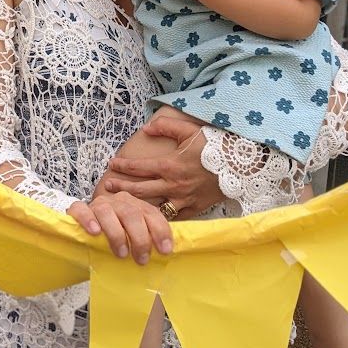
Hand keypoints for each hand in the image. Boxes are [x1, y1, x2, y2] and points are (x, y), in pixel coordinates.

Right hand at [67, 191, 172, 264]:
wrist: (86, 235)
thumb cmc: (116, 240)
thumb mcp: (135, 238)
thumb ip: (148, 240)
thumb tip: (168, 253)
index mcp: (135, 206)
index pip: (151, 213)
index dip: (160, 231)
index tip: (165, 250)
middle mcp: (118, 201)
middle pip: (131, 213)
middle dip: (140, 237)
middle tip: (142, 259)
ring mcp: (98, 205)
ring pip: (107, 211)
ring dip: (116, 233)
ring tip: (121, 253)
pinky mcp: (78, 210)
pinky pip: (81, 209)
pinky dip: (88, 220)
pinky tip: (95, 232)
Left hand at [104, 115, 222, 217]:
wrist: (241, 166)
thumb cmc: (214, 146)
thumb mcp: (188, 130)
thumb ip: (165, 127)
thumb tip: (147, 128)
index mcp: (169, 166)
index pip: (139, 168)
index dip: (123, 166)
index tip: (111, 165)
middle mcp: (173, 185)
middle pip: (141, 190)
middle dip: (122, 189)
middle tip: (107, 188)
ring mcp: (184, 199)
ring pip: (155, 207)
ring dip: (138, 207)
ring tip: (124, 208)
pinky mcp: (195, 208)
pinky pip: (175, 217)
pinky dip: (162, 219)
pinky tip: (151, 221)